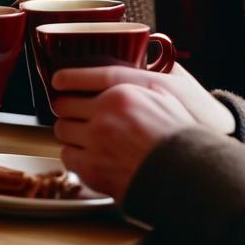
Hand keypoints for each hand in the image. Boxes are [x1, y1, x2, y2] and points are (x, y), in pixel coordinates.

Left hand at [51, 83, 194, 202]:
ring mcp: (95, 142)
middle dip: (68, 109)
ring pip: (62, 130)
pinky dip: (75, 156)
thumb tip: (130, 68)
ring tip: (84, 136)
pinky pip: (67, 156)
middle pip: (63, 105)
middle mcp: (105, 115)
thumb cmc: (181, 137)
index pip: (79, 79)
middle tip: (75, 113)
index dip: (66, 80)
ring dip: (71, 132)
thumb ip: (141, 80)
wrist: (187, 176)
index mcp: (122, 94)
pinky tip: (88, 155)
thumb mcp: (167, 95)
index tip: (58, 81)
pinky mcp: (91, 167)